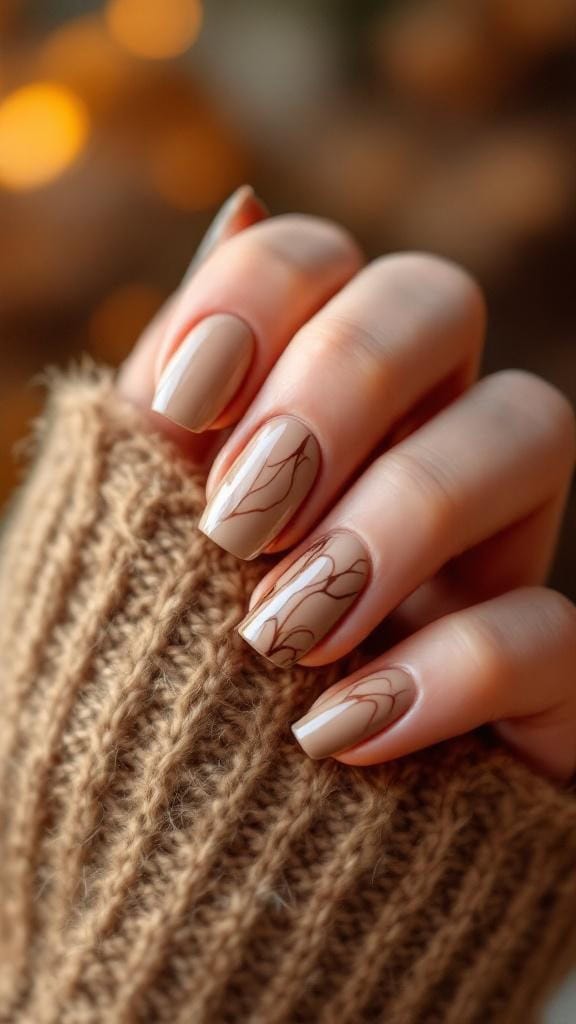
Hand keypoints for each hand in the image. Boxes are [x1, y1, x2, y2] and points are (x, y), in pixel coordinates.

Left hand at [118, 188, 575, 780]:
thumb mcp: (110, 547)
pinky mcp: (537, 693)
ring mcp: (484, 564)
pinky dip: (447, 671)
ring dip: (402, 512)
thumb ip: (168, 395)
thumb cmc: (122, 716)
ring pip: (534, 426)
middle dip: (342, 382)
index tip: (182, 405)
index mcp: (295, 416)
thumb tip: (245, 202)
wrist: (166, 901)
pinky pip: (555, 633)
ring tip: (284, 632)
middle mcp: (403, 455)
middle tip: (240, 519)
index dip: (263, 292)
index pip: (321, 262)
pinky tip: (340, 733)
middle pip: (439, 301)